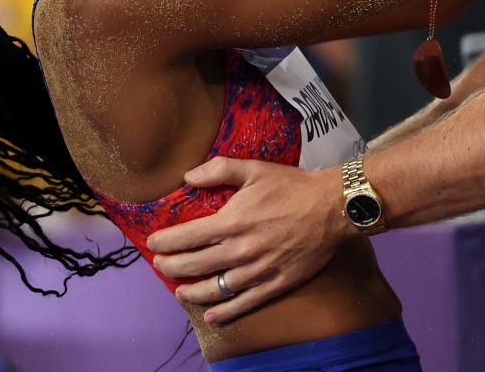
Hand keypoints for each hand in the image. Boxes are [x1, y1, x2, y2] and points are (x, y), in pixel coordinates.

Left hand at [146, 158, 347, 323]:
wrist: (331, 208)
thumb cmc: (292, 186)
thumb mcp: (254, 169)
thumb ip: (219, 170)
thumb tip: (188, 176)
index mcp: (232, 221)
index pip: (187, 237)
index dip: (165, 242)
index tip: (153, 243)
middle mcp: (240, 250)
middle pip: (195, 265)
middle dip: (171, 267)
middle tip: (160, 266)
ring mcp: (257, 271)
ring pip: (215, 289)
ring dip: (192, 292)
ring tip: (179, 291)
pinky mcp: (275, 284)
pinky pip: (244, 303)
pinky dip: (224, 312)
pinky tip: (211, 316)